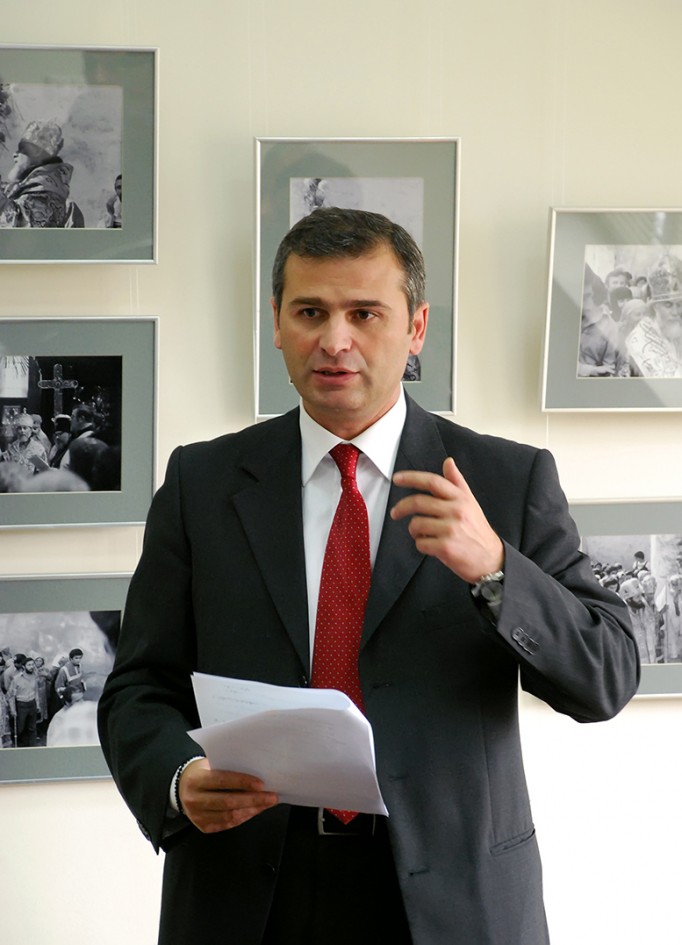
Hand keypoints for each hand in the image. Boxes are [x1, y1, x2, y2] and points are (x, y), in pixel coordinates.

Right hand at [178, 758, 278, 833]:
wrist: (181, 787)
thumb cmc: (202, 772)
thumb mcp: (210, 764)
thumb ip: (227, 768)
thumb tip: (256, 772)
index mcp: (196, 780)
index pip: (222, 781)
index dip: (242, 782)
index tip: (262, 784)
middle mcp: (194, 799)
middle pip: (228, 802)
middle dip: (253, 800)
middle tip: (272, 796)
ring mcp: (197, 816)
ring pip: (229, 816)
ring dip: (251, 810)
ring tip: (267, 804)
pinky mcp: (203, 827)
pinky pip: (227, 824)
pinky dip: (243, 818)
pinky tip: (254, 811)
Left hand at [390, 457, 503, 583]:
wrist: (491, 559)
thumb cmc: (477, 530)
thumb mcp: (470, 502)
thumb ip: (457, 482)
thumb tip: (448, 462)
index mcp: (461, 498)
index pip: (433, 482)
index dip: (412, 478)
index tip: (397, 478)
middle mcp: (456, 511)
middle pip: (418, 502)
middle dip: (401, 507)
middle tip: (395, 512)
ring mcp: (451, 529)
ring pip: (416, 524)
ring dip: (414, 531)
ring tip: (422, 534)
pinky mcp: (446, 547)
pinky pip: (420, 543)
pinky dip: (421, 545)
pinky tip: (430, 545)